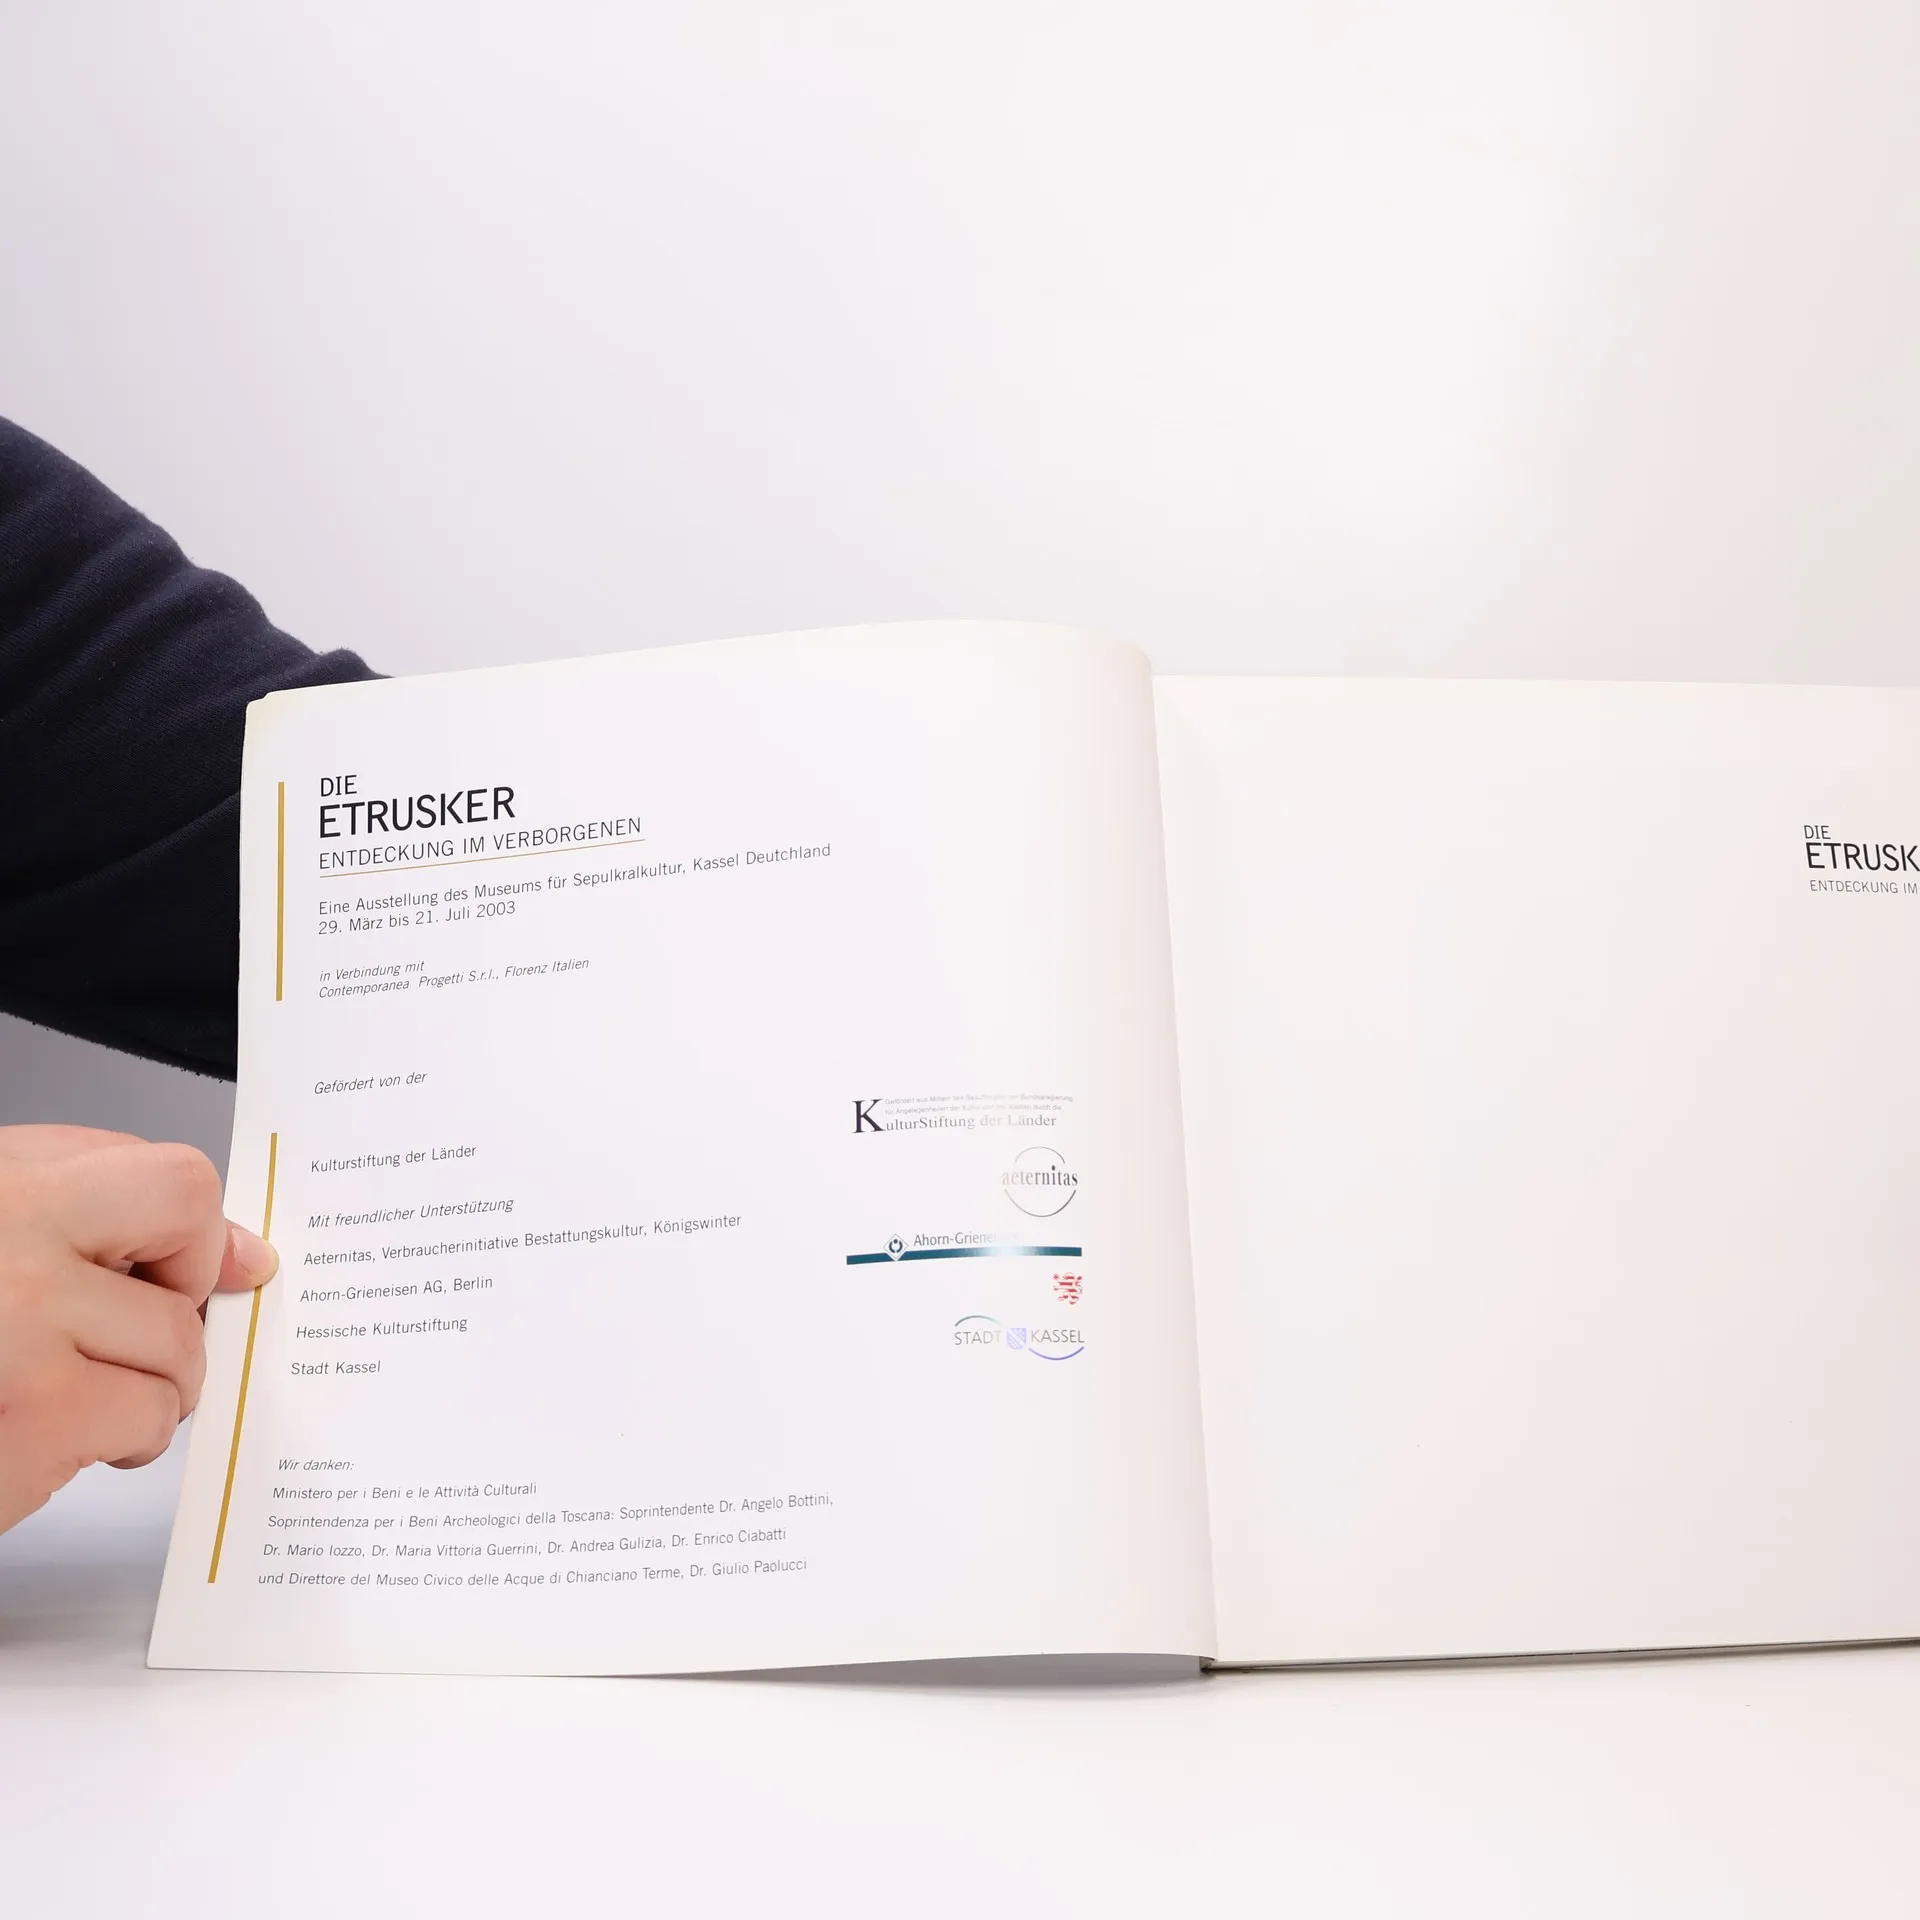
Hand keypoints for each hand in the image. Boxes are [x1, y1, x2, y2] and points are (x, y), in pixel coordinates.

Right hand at [0, 1125, 277, 1535]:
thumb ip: (104, 1214)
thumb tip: (245, 1252)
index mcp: (7, 1185)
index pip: (173, 1177)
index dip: (188, 1234)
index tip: (173, 1269)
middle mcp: (13, 1240)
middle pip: (189, 1255)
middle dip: (183, 1305)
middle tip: (133, 1337)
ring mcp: (22, 1328)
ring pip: (176, 1352)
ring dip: (146, 1388)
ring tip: (70, 1393)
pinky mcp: (33, 1418)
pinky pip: (143, 1419)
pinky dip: (120, 1441)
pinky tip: (52, 1435)